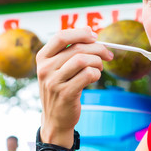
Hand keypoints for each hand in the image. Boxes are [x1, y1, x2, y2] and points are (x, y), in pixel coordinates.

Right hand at [36, 27, 112, 143]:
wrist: (55, 119)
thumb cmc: (61, 89)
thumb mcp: (58, 69)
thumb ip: (69, 51)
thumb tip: (90, 31)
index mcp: (42, 58)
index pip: (61, 37)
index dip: (80, 34)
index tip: (94, 36)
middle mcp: (45, 69)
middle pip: (76, 48)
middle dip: (97, 48)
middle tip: (107, 54)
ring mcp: (54, 82)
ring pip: (83, 60)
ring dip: (97, 61)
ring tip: (100, 67)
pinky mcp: (66, 94)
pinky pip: (88, 75)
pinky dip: (96, 73)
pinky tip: (95, 77)